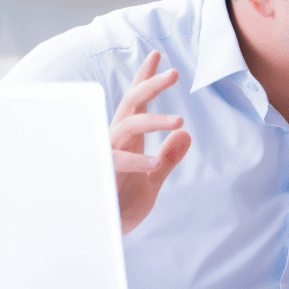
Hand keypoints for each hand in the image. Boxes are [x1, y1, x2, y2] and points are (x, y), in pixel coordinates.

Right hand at [112, 50, 191, 233]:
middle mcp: (116, 140)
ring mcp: (108, 155)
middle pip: (131, 104)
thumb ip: (169, 157)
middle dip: (150, 85)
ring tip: (180, 120)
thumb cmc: (122, 204)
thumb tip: (186, 134)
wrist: (102, 233)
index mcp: (128, 138)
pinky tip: (156, 163)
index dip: (146, 79)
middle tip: (175, 73)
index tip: (158, 55)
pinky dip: (136, 160)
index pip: (137, 103)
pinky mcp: (102, 174)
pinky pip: (116, 160)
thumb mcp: (154, 179)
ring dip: (152, 121)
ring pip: (126, 126)